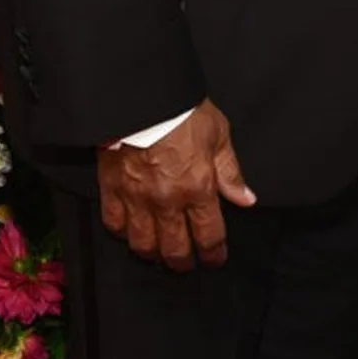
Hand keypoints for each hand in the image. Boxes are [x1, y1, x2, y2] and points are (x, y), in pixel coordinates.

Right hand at [97, 99, 254, 270]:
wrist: (141, 95)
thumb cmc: (181, 110)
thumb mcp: (218, 134)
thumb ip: (230, 171)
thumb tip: (246, 198)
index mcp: (198, 187)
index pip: (209, 235)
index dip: (214, 253)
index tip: (215, 258)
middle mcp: (167, 200)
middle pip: (176, 249)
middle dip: (184, 262)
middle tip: (187, 263)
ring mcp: (137, 198)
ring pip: (143, 244)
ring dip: (153, 253)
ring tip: (159, 252)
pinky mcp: (111, 189)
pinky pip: (115, 224)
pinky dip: (123, 233)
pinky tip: (131, 231)